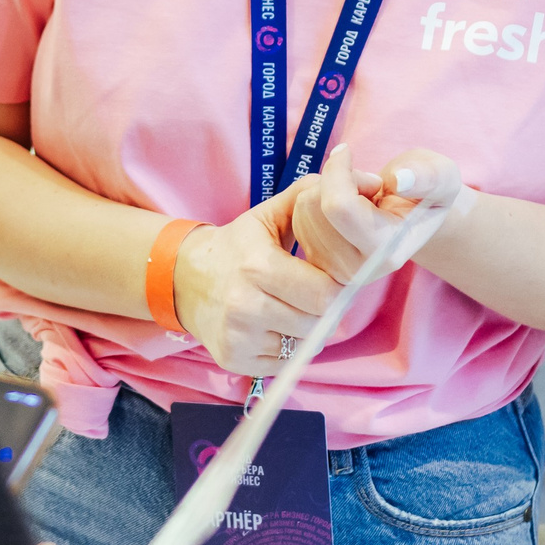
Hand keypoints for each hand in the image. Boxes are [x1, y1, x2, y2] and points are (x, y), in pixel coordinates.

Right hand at [171, 185, 339, 375]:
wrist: (183, 278)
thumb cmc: (236, 246)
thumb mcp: (267, 215)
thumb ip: (308, 196)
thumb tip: (361, 181)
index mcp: (258, 267)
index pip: (325, 295)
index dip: (333, 288)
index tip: (323, 278)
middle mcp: (245, 306)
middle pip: (316, 323)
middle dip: (319, 310)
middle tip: (307, 295)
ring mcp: (238, 337)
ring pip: (302, 345)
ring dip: (302, 330)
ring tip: (286, 308)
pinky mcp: (233, 359)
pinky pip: (282, 363)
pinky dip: (284, 348)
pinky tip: (270, 326)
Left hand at [289, 145, 466, 282]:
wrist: (416, 217)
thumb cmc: (427, 190)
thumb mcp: (440, 175)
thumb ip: (426, 177)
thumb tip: (398, 181)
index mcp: (388, 251)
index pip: (339, 207)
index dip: (337, 170)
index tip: (347, 152)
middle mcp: (359, 270)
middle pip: (314, 206)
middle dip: (334, 180)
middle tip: (364, 187)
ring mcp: (335, 270)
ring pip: (302, 209)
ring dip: (324, 190)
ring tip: (358, 198)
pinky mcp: (317, 263)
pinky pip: (293, 217)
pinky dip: (312, 202)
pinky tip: (341, 210)